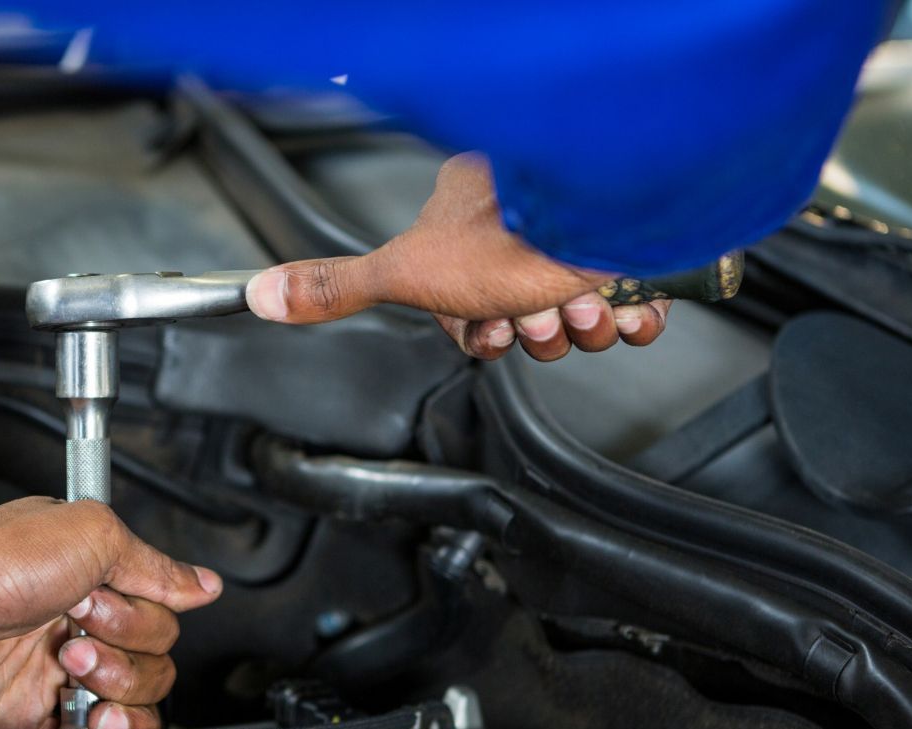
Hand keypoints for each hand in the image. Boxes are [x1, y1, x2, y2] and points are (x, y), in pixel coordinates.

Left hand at [0, 472, 221, 728]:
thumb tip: (204, 584)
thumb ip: (155, 567)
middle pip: (154, 668)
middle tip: (77, 640)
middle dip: (123, 660)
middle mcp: (84, 627)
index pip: (163, 622)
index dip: (143, 622)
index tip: (103, 604)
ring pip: (129, 709)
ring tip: (71, 675)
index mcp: (100, 583)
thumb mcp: (93, 536)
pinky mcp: (34, 715)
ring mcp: (60, 673)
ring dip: (113, 699)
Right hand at [243, 153, 670, 360]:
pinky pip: (638, 303)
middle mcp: (533, 220)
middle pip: (522, 311)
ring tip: (579, 301)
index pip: (464, 298)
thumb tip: (264, 294)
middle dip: (532, 331)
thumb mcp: (409, 273)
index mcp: (473, 214)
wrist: (613, 221)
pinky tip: (622, 300)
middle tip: (533, 315)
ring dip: (580, 326)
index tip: (486, 326)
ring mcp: (590, 234)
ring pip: (579, 313)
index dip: (478, 329)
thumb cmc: (518, 237)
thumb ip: (338, 288)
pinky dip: (630, 315)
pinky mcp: (647, 248)